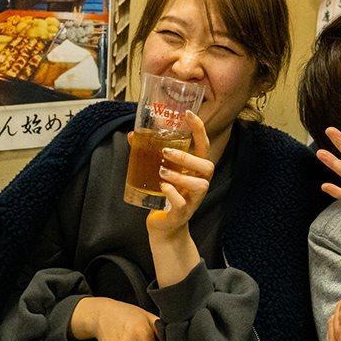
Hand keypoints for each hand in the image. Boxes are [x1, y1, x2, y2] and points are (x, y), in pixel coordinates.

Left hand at [146, 113, 214, 236]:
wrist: (164, 226)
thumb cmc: (165, 195)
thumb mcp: (161, 172)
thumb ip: (150, 154)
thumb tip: (132, 135)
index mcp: (195, 170)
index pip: (204, 146)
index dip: (199, 130)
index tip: (188, 114)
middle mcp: (199, 183)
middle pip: (207, 166)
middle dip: (188, 157)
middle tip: (167, 152)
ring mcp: (193, 200)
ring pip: (199, 185)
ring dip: (180, 176)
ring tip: (162, 171)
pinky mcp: (182, 213)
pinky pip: (183, 203)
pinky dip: (173, 194)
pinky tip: (163, 188)